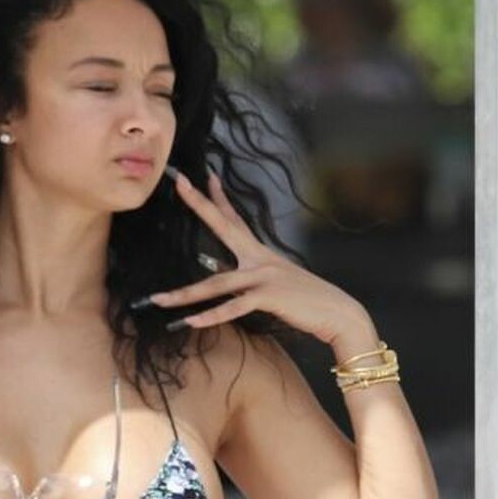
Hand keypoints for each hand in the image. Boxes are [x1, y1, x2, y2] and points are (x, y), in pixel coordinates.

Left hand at [148, 168, 369, 347]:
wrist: (338, 312)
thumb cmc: (307, 301)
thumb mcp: (277, 284)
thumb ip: (252, 279)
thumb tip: (228, 282)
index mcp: (261, 253)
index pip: (235, 218)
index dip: (219, 198)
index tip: (205, 176)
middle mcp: (260, 259)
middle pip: (223, 227)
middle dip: (200, 205)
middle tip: (179, 183)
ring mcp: (264, 276)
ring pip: (216, 283)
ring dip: (185, 294)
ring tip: (159, 299)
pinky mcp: (268, 297)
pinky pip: (233, 307)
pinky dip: (212, 317)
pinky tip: (191, 322)